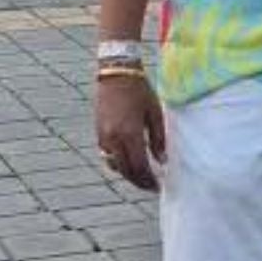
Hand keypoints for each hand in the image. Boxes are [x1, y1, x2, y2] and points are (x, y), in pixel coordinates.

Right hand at [96, 72, 165, 191]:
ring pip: (114, 165)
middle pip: (125, 170)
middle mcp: (114, 138)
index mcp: (130, 134)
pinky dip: (117, 163)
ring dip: (127, 174)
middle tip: (151, 187)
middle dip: (138, 181)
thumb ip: (158, 139)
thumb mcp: (155, 113)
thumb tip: (162, 160)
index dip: (148, 180)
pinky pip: (107, 155)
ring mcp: (103, 136)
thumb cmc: (139, 90)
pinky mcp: (98, 132)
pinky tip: (128, 163)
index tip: (157, 187)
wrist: (116, 73)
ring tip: (141, 177)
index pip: (139, 166)